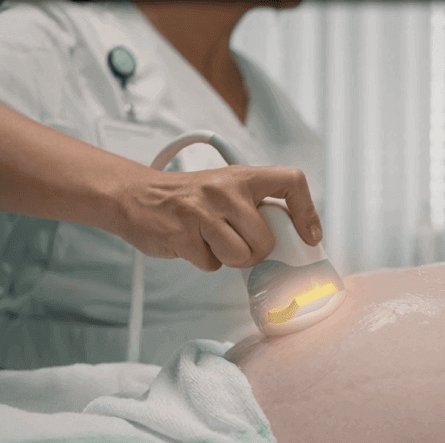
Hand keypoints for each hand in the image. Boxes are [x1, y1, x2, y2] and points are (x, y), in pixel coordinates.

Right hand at [114, 164, 322, 270]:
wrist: (134, 195)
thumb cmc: (186, 197)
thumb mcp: (224, 187)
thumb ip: (253, 205)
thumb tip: (289, 237)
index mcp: (241, 176)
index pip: (291, 181)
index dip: (308, 211)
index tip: (310, 235)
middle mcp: (224, 190)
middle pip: (265, 241)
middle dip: (255, 253)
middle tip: (239, 244)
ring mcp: (202, 212)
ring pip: (241, 257)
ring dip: (229, 259)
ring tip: (212, 241)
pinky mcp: (183, 235)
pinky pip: (212, 265)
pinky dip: (204, 261)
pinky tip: (191, 243)